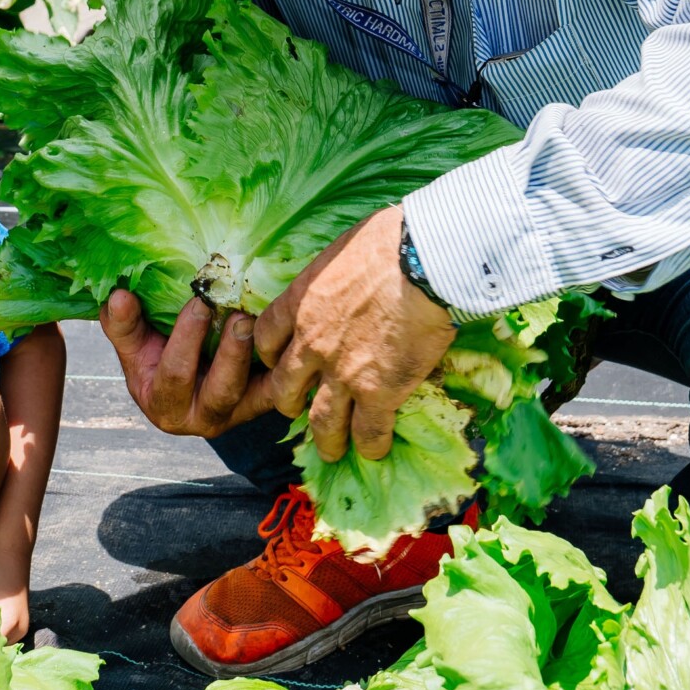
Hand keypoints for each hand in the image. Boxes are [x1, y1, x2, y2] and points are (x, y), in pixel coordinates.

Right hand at [101, 290, 274, 438]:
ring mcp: (234, 415)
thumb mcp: (133, 345)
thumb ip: (123, 324)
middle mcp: (200, 418)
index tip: (199, 303)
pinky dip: (284, 370)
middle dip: (231, 355)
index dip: (187, 340)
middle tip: (240, 318)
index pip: (175, 376)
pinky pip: (276, 391)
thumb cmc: (154, 358)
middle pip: (220, 392)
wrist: (185, 382)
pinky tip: (290, 341)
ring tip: (263, 323)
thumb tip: (118, 296)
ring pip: (253, 395)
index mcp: (163, 404)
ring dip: (261, 359)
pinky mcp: (260, 405)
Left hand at [255, 206, 454, 463]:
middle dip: (290, 404)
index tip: (280, 361)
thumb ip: (334, 273)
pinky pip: (368, 432)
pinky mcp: (379, 392)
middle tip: (300, 409)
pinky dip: (371, 445)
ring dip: (325, 440)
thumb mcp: (342, 248)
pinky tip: (375, 450)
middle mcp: (312, 344)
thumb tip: (349, 271)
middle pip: (285, 388)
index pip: (265, 338)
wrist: (423, 261)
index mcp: (300, 303)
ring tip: (331, 450)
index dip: (270, 356)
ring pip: (321, 422)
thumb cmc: (389, 239)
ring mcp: (343, 373)